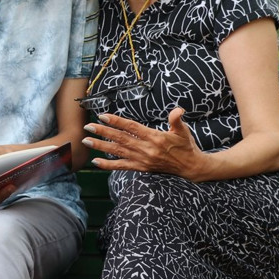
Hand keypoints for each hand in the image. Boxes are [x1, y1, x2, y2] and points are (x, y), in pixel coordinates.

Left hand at [83, 108, 207, 179]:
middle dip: (103, 132)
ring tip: (86, 140)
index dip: (117, 122)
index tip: (103, 116)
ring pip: (118, 152)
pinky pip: (122, 166)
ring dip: (101, 146)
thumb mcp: (184, 131)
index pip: (132, 128)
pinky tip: (96, 162)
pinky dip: (108, 164)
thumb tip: (178, 110)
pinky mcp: (142, 168)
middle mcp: (147, 149)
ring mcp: (143, 160)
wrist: (191, 167)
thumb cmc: (186, 146)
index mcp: (155, 137)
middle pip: (121, 139)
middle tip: (88, 126)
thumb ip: (177, 120)